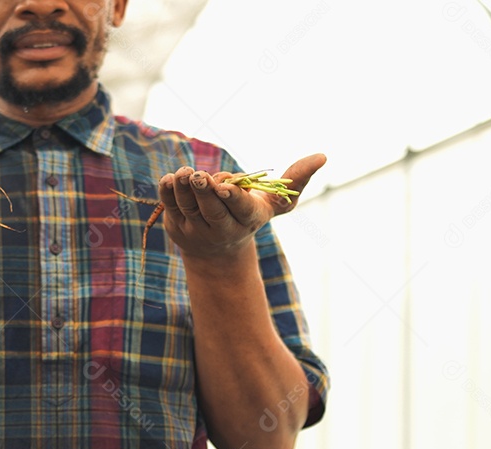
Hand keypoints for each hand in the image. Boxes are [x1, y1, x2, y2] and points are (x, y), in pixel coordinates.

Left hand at [158, 153, 325, 261]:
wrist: (218, 251)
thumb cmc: (250, 215)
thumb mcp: (275, 203)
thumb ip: (297, 180)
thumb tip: (322, 156)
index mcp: (247, 219)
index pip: (239, 209)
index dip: (232, 198)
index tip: (225, 187)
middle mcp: (221, 228)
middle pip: (210, 210)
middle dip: (204, 192)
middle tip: (197, 175)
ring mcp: (196, 230)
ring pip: (188, 208)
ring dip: (184, 190)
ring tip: (184, 172)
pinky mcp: (176, 226)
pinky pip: (170, 207)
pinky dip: (168, 193)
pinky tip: (170, 179)